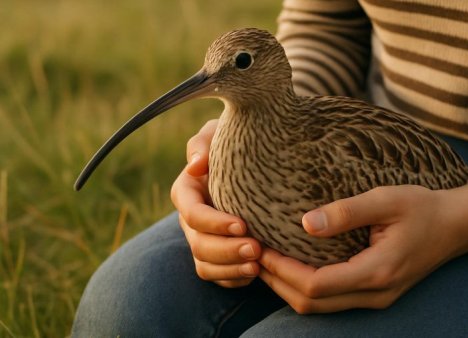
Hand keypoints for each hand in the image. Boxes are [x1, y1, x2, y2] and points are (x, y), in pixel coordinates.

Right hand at [171, 119, 261, 287]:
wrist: (258, 166)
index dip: (213, 222)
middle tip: (257, 250)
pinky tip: (257, 273)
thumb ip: (205, 141)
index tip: (242, 224)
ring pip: (205, 265)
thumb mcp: (220, 133)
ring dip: (230, 269)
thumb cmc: (237, 144)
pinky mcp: (218, 257)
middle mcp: (191, 220)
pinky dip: (235, 279)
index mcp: (188, 191)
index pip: (191, 212)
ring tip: (258, 265)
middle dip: (226, 250)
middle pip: (199, 244)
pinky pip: (219, 277)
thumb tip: (197, 164)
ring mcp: (203, 240)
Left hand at [259, 179, 467, 312]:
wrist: (456, 226)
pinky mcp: (374, 294)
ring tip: (267, 260)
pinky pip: (330, 300)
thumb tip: (305, 223)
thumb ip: (346, 212)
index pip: (315, 284)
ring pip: (319, 307)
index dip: (281, 270)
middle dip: (277, 282)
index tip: (260, 247)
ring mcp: (375, 299)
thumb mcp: (386, 199)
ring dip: (288, 287)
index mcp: (377, 271)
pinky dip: (305, 288)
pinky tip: (293, 266)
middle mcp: (374, 294)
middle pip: (311, 303)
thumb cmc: (422, 208)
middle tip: (255, 254)